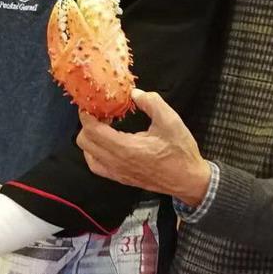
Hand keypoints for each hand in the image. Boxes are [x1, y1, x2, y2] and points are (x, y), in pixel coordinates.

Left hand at [77, 89, 211, 205]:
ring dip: (91, 139)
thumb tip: (134, 93)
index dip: (86, 115)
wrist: (188, 180)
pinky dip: (95, 153)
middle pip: (84, 142)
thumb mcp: (170, 121)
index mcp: (126, 148)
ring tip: (105, 127)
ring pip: (88, 155)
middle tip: (102, 114)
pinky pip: (97, 166)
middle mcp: (116, 163)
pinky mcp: (120, 178)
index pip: (92, 131)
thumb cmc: (180, 151)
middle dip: (87, 124)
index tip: (92, 103)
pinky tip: (107, 143)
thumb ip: (151, 102)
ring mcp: (117, 173)